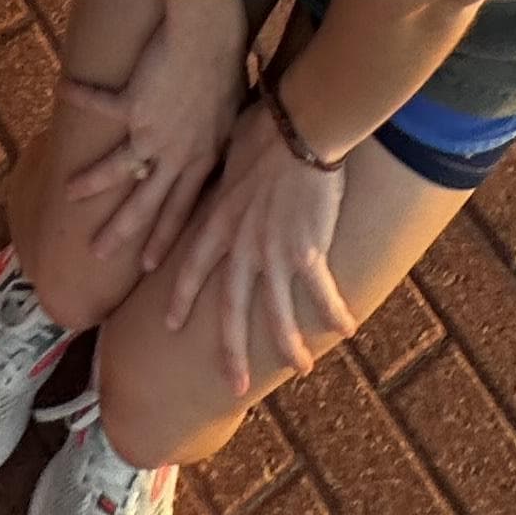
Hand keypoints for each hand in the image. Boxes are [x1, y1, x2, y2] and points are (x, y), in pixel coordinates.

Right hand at [59, 4, 251, 271]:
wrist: (212, 36)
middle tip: (98, 253)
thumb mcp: (232, 117)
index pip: (181, 210)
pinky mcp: (133, 103)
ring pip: (116, 169)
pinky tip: (62, 88)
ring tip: (69, 193)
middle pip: (144, 203)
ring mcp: (152, 132)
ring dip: (90, 183)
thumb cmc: (228, 68)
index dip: (163, 237)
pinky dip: (81, 95)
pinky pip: (100, 103)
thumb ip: (217, 140)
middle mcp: (175, 154)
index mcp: (201, 159)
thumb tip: (215, 147)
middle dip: (120, 232)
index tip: (149, 266)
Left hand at [162, 98, 354, 394]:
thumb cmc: (264, 128)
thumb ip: (225, 177)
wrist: (297, 128)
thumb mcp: (230, 155)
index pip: (193, 267)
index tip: (168, 323)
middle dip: (231, 351)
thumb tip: (227, 173)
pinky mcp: (306, 251)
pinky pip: (320, 293)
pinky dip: (334, 312)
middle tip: (232, 386)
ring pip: (276, 314)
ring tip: (300, 369)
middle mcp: (241, 245)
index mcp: (218, 220)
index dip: (181, 296)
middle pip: (231, 309)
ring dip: (289, 345)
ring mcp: (272, 252)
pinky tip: (347, 329)